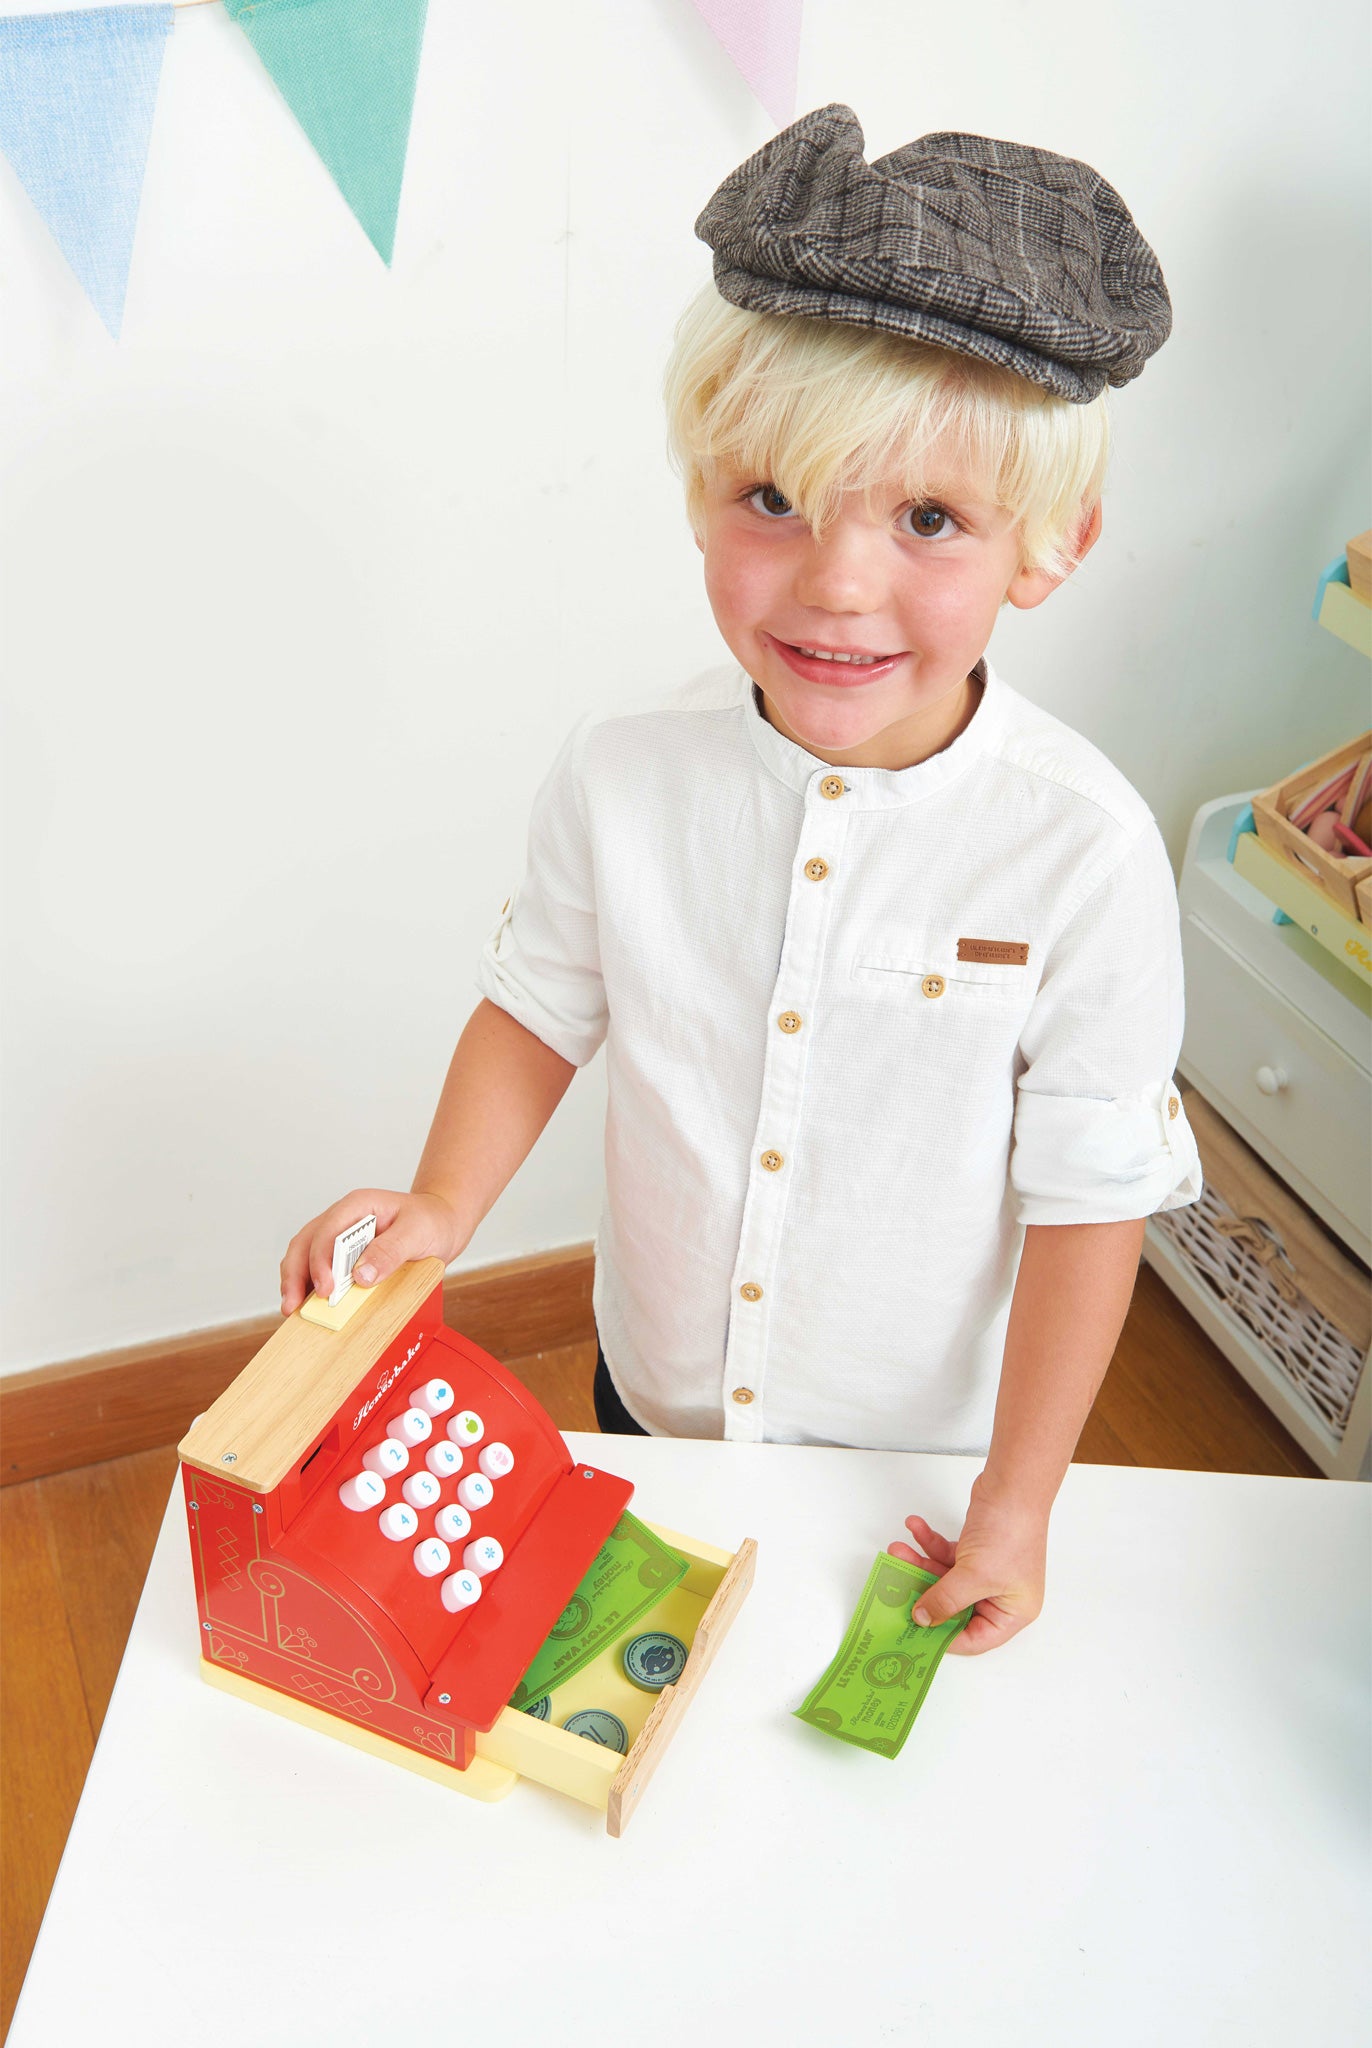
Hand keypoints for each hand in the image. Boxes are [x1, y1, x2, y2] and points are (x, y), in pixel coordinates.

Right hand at [279, 1188, 462, 1316]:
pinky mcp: (342, 1255)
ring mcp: (339, 1237)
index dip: (320, 1260)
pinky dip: (307, 1285)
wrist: (442, 1224)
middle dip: (295, 1274)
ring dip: (295, 1281)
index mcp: (358, 1206)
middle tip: (294, 1305)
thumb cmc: (431, 1222)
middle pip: (305, 1243)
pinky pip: (316, 1268)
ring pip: (303, 1254)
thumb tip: (361, 1275)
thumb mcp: (418, 1232)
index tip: (326, 1289)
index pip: (327, 1230)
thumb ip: (391, 1251)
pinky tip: (305, 1304)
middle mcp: (342, 1219)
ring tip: (292, 1309)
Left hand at [887, 1485, 1048, 1656]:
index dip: (943, 1636)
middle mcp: (1001, 1595)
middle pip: (954, 1607)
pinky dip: (930, 1543)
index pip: (974, 1639)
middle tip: (896, 1587)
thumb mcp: (975, 1575)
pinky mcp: (976, 1550)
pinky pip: (946, 1555)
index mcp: (1013, 1612)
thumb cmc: (1010, 1530)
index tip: (913, 1631)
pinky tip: (915, 1528)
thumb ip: (945, 1600)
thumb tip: (922, 1619)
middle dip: (924, 1592)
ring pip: (945, 1578)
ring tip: (898, 1549)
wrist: (1013, 1483)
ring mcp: (988, 1571)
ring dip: (920, 1562)